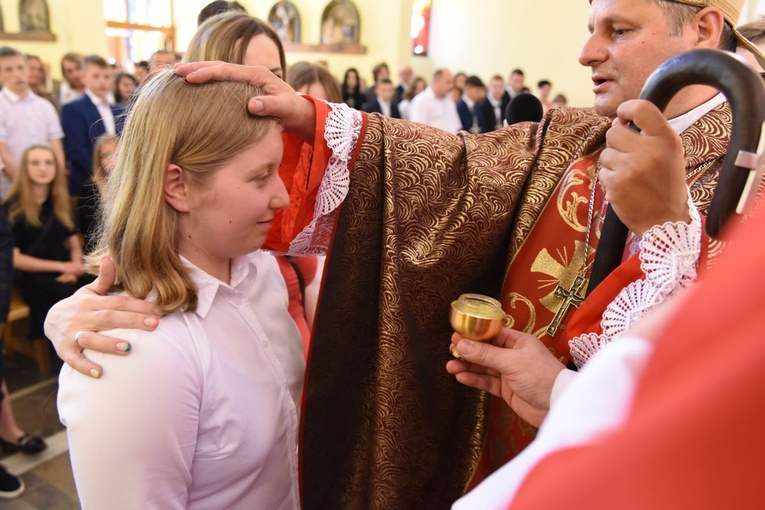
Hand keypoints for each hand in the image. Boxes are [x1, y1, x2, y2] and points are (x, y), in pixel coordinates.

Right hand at [43, 257, 160, 377]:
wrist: (49, 321)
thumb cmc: (80, 306)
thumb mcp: (90, 291)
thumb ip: (105, 278)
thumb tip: (110, 257)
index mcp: (91, 301)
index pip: (119, 302)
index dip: (139, 306)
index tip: (160, 311)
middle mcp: (82, 317)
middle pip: (109, 318)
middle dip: (133, 321)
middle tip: (155, 325)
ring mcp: (73, 334)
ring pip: (91, 339)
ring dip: (109, 344)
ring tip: (128, 348)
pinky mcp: (65, 351)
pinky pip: (74, 360)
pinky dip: (85, 367)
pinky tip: (99, 373)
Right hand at [175, 61, 315, 142]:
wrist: (298, 111)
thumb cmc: (292, 110)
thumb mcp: (284, 109)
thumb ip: (269, 106)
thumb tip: (251, 106)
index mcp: (256, 74)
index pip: (227, 70)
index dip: (208, 74)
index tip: (190, 78)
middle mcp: (249, 72)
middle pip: (219, 66)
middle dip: (197, 68)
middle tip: (176, 71)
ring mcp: (245, 78)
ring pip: (218, 71)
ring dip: (199, 71)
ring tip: (179, 74)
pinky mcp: (242, 87)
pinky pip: (221, 80)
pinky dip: (207, 80)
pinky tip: (194, 84)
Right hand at [446, 329, 565, 427]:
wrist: (558, 406)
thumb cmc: (541, 376)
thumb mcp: (511, 361)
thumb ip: (485, 354)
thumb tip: (461, 344)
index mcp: (518, 342)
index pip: (492, 334)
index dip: (474, 335)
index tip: (457, 335)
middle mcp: (513, 355)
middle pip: (485, 351)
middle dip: (468, 351)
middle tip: (451, 351)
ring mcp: (510, 373)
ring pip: (484, 368)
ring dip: (468, 367)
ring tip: (450, 366)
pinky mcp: (507, 390)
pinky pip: (487, 382)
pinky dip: (475, 380)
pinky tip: (461, 377)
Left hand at [599, 99, 689, 235]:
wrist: (666, 220)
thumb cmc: (666, 184)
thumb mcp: (669, 153)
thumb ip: (647, 134)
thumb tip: (617, 121)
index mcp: (666, 139)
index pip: (642, 108)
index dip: (627, 108)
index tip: (623, 116)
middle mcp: (649, 150)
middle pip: (614, 132)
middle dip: (617, 143)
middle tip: (630, 158)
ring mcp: (631, 167)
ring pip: (606, 153)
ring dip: (613, 163)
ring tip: (631, 176)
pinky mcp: (616, 183)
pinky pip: (602, 171)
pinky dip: (610, 179)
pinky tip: (625, 188)